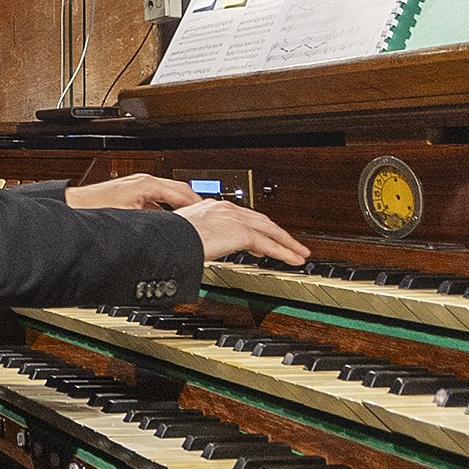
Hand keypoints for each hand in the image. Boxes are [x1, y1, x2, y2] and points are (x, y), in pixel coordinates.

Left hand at [67, 174, 203, 211]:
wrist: (72, 205)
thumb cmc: (94, 209)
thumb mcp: (129, 220)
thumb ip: (154, 224)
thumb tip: (171, 233)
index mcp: (147, 184)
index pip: (184, 192)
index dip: (199, 205)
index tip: (210, 215)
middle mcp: (143, 181)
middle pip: (179, 190)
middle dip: (194, 204)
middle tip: (207, 218)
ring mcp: (137, 185)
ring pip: (167, 194)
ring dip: (180, 206)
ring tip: (191, 221)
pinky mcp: (130, 192)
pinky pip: (156, 198)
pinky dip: (166, 207)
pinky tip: (167, 222)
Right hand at [175, 200, 309, 265]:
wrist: (169, 238)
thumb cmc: (170, 239)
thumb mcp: (184, 236)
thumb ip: (196, 240)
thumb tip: (194, 250)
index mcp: (212, 207)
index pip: (242, 216)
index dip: (256, 227)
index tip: (263, 240)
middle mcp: (226, 209)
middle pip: (261, 221)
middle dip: (278, 233)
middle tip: (290, 244)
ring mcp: (235, 219)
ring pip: (270, 231)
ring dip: (287, 243)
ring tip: (299, 253)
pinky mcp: (241, 232)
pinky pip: (269, 244)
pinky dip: (284, 252)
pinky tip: (293, 260)